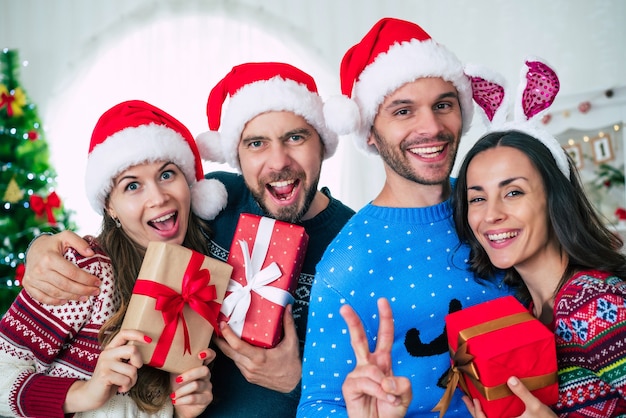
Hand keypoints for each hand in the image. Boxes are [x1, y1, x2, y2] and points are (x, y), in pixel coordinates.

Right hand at [23, 231, 100, 303]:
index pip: (72, 273)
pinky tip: (66, 301)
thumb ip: (80, 242)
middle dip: (83, 290)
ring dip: (72, 297)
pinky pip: (42, 298)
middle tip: (95, 292)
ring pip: (56, 293)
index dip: (86, 279)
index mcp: (50, 258)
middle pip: (65, 285)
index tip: (97, 282)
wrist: (33, 248)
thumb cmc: (54, 243)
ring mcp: (32, 279)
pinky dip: (55, 301)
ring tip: (85, 297)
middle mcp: (39, 269)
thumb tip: (91, 253)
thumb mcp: (66, 237)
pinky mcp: (28, 285)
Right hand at [63, 329, 147, 412]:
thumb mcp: (119, 364)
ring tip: (125, 383)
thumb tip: (146, 347)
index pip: (124, 334)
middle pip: (133, 350)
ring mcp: (105, 364)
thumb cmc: (110, 379)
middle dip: (139, 363)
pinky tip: (121, 388)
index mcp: (111, 348)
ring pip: (132, 369)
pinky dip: (127, 387)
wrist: (91, 395)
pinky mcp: (104, 375)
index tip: (149, 340)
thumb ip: (128, 356)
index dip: (137, 334)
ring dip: (132, 380)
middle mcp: (107, 353)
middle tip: (134, 370)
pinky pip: (126, 380)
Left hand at [171, 349, 215, 417]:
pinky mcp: (207, 398)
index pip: (211, 356)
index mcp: (200, 366)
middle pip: (204, 370)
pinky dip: (182, 400)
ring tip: (173, 395)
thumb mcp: (176, 373)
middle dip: (189, 375)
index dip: (208, 353)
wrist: (179, 404)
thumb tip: (169, 354)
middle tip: (177, 380)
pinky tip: (175, 401)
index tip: (199, 355)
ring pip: (196, 385)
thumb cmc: (178, 386)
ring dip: (181, 391)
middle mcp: (207, 375)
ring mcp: (208, 387)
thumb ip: (177, 364)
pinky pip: (194, 398)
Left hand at [213, 304, 300, 391]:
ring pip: (232, 358)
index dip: (227, 335)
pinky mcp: (249, 377)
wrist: (293, 384)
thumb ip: (288, 324)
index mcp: (259, 358)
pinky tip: (235, 347)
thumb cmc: (292, 364)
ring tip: (223, 335)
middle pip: (229, 352)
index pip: (237, 346)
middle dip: (220, 340)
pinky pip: (238, 364)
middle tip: (215, 327)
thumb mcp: (292, 342)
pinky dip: (234, 355)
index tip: (222, 324)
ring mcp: (249, 373)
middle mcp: (251, 366)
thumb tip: (287, 307)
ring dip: (226, 347)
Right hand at [341, 298, 411, 417]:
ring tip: (389, 399)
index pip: (384, 336)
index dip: (385, 318)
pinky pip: (367, 382)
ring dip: (385, 387)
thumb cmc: (390, 411)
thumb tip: (389, 379)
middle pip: (359, 339)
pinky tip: (381, 400)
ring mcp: (357, 374)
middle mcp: (369, 365)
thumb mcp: (404, 397)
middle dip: (352, 322)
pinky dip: (378, 392)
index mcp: (383, 362)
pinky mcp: (349, 386)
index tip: (382, 301)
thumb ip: (402, 385)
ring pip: (371, 370)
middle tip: (344, 307)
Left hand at [462, 377, 556, 417]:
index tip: (473, 399)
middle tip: (465, 398)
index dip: (477, 411)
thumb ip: (523, 393)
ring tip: (473, 401)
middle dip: (474, 411)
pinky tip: (489, 406)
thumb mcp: (536, 407)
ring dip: (480, 413)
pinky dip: (490, 414)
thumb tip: (511, 379)